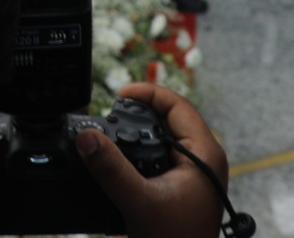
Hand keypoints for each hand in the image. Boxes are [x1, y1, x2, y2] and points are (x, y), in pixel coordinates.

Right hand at [76, 84, 225, 237]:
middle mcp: (206, 159)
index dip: (149, 93)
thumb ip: (111, 169)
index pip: (178, 104)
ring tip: (116, 127)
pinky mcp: (185, 186)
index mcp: (205, 154)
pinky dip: (145, 149)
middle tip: (113, 109)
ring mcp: (197, 174)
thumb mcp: (139, 202)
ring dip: (142, 130)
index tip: (120, 94)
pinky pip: (165, 155)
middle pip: (173, 117)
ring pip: (168, 136)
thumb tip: (87, 138)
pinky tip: (125, 156)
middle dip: (142, 110)